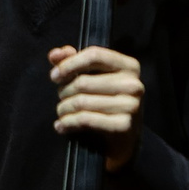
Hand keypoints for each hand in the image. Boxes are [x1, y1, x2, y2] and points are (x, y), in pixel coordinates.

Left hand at [49, 44, 143, 167]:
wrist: (122, 135)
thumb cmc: (104, 99)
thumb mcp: (91, 76)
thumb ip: (72, 60)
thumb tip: (55, 54)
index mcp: (128, 66)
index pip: (95, 55)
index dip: (69, 64)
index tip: (54, 76)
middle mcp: (134, 84)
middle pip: (83, 82)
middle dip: (63, 92)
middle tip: (62, 99)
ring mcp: (131, 105)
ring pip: (81, 102)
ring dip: (63, 109)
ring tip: (62, 112)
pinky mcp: (124, 125)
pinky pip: (85, 119)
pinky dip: (67, 122)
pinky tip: (62, 125)